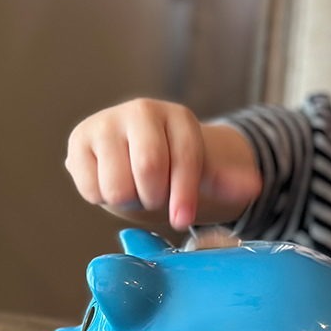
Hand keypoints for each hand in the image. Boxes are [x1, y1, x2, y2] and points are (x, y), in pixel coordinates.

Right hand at [66, 98, 258, 230]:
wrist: (128, 151)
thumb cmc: (169, 163)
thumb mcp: (200, 170)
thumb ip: (225, 180)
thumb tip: (253, 186)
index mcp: (176, 116)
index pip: (185, 158)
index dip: (185, 195)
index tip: (183, 219)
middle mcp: (139, 111)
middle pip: (149, 170)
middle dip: (154, 196)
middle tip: (155, 195)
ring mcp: (105, 123)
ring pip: (118, 186)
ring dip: (128, 199)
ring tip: (132, 187)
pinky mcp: (77, 142)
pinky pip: (91, 188)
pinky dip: (101, 197)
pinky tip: (109, 181)